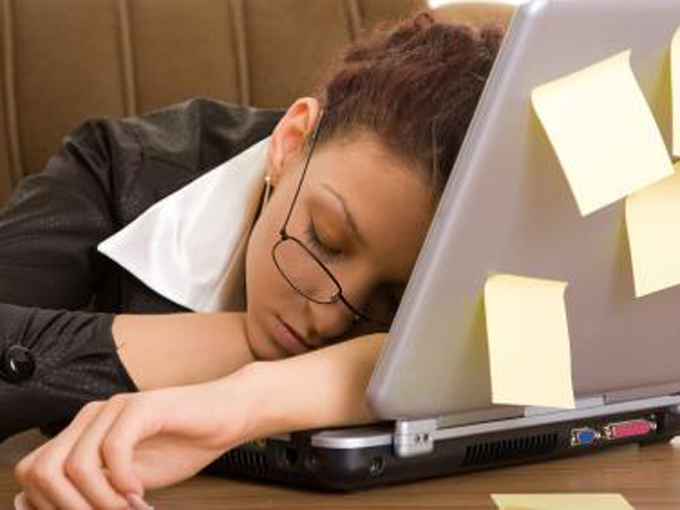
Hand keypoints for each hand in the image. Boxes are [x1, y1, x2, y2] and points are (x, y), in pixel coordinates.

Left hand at [13, 368, 258, 509]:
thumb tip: (51, 509)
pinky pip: (113, 450)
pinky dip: (123, 481)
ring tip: (127, 507)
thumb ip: (95, 491)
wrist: (227, 415)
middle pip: (44, 469)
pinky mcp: (143, 407)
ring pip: (75, 464)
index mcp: (83, 431)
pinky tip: (140, 491)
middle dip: (69, 507)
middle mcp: (92, 416)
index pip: (34, 471)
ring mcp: (117, 408)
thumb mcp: (130, 480)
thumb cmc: (184, 443)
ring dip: (99, 500)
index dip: (49, 505)